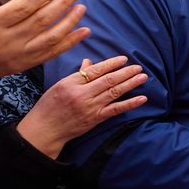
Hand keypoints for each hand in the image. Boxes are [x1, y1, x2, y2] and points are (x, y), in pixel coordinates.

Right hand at [15, 56, 149, 157]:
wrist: (45, 129)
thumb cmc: (50, 106)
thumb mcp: (60, 85)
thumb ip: (77, 75)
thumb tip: (89, 63)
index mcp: (71, 82)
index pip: (95, 70)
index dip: (112, 63)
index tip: (124, 59)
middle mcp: (82, 94)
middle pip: (108, 80)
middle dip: (125, 72)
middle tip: (138, 67)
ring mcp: (90, 107)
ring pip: (114, 92)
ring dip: (131, 83)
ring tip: (143, 77)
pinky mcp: (95, 119)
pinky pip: (116, 109)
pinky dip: (130, 103)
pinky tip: (142, 98)